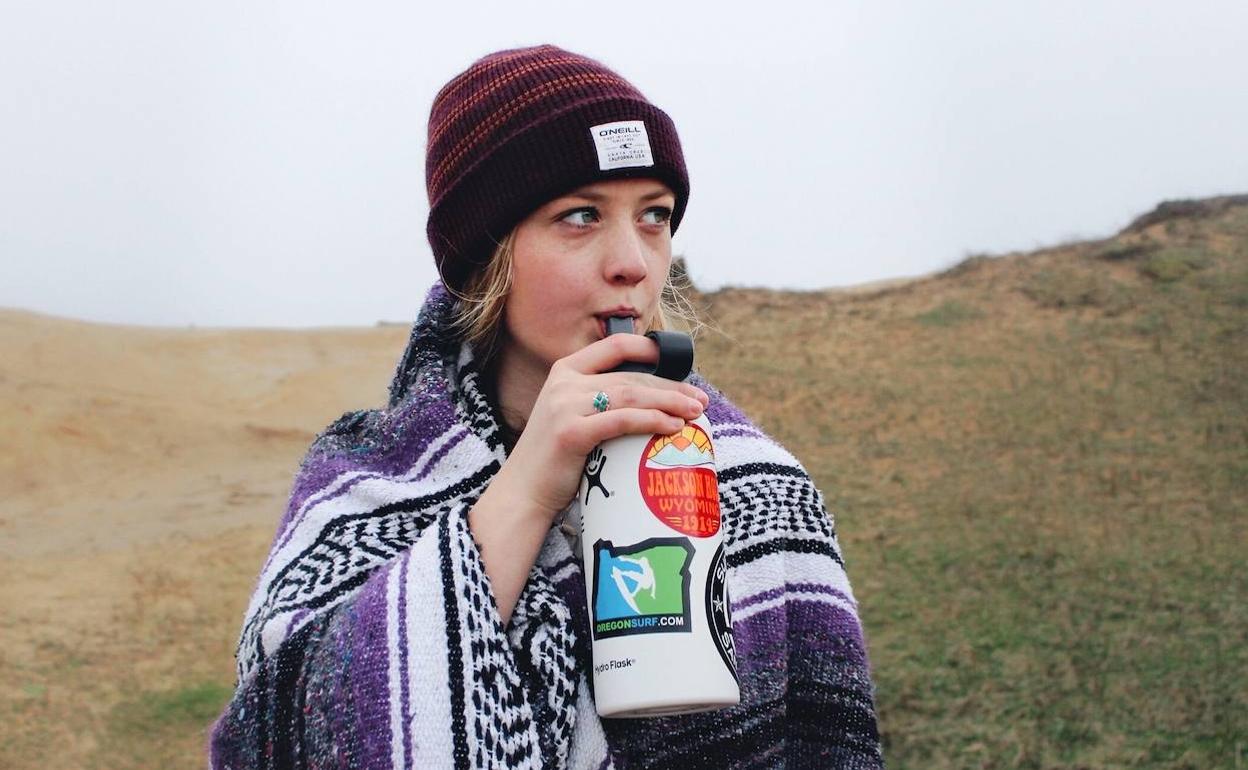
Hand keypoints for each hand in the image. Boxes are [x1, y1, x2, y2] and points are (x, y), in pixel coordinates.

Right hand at [502, 333, 708, 518]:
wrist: (524, 491)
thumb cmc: (557, 457)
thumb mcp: (573, 415)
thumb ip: (600, 399)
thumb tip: (653, 397)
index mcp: (565, 370)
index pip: (615, 346)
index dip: (650, 349)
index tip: (681, 363)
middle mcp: (564, 382)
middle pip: (630, 376)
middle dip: (671, 386)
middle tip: (700, 401)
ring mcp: (564, 406)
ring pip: (630, 395)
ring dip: (668, 402)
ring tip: (694, 413)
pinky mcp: (571, 432)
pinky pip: (621, 420)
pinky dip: (652, 421)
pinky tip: (673, 427)